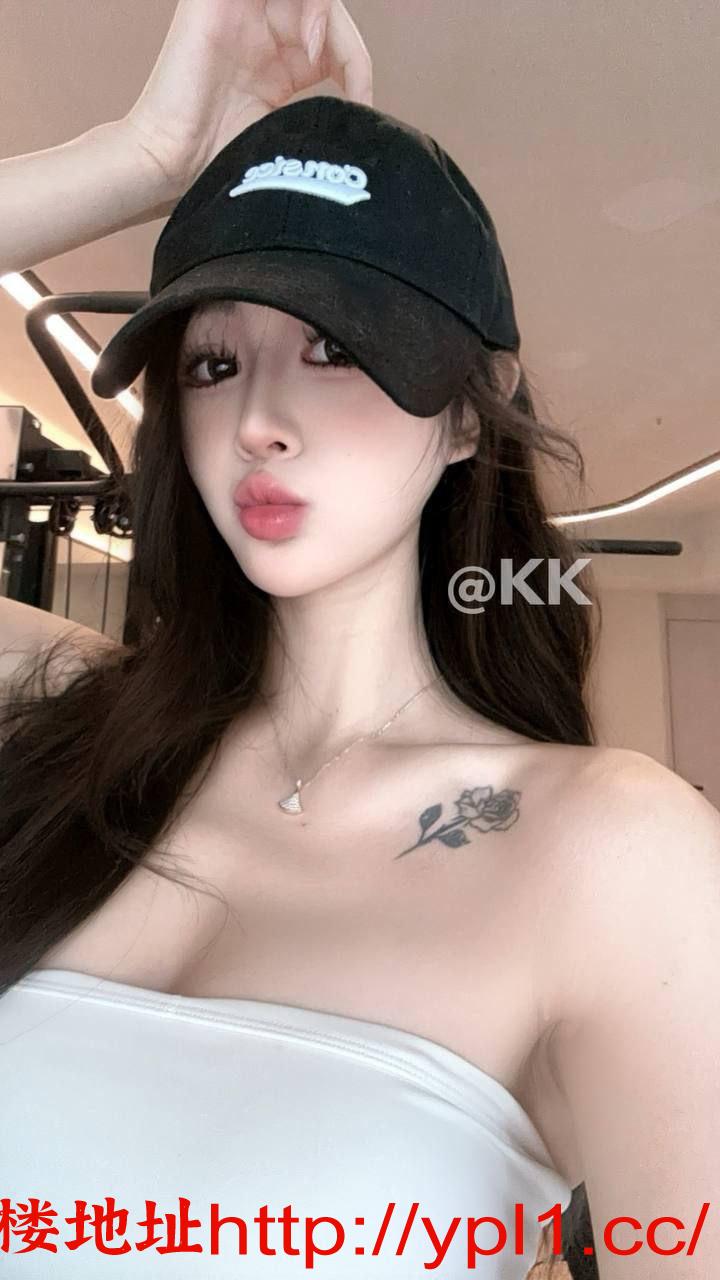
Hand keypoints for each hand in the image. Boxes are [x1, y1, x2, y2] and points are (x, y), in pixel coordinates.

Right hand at [122, 0, 372, 200]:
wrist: (168, 166)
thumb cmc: (218, 165)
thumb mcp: (286, 137)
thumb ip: (321, 119)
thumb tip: (365, 128)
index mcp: (276, 60)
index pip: (334, 38)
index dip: (358, 65)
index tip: (362, 107)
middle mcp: (258, 29)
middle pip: (322, 7)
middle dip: (345, 39)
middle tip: (348, 80)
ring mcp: (238, 10)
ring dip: (325, 14)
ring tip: (320, 57)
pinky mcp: (217, 0)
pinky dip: (308, 4)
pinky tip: (309, 43)